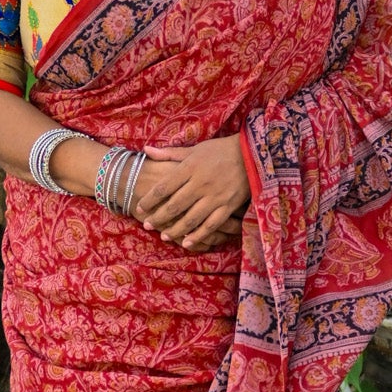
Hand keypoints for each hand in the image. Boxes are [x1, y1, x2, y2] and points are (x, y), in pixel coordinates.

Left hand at [134, 136, 249, 249]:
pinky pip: (211, 225)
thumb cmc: (221, 150)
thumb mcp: (195, 149)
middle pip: (174, 205)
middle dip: (158, 217)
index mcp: (190, 168)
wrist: (252, 154)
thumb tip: (146, 151)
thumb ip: (170, 153)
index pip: (164, 187)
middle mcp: (200, 184)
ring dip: (175, 230)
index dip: (150, 199)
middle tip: (147, 225)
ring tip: (164, 236)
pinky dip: (198, 235)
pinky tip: (187, 243)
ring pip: (191, 218)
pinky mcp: (228, 206)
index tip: (139, 207)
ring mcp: (215, 197)